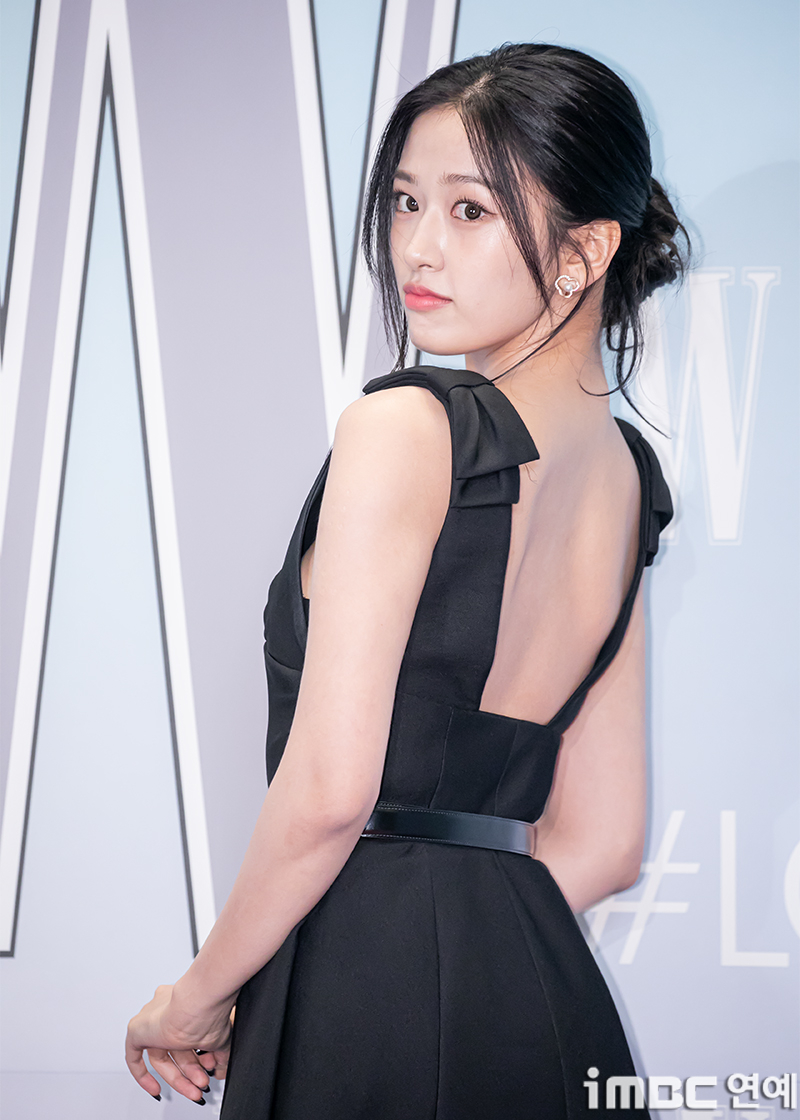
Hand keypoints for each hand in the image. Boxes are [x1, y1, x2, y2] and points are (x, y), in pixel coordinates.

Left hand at [125, 983, 233, 1102]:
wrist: (199, 1000)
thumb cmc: (210, 1009)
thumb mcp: (220, 1037)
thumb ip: (220, 1053)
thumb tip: (224, 1066)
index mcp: (184, 1004)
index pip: (187, 1039)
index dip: (197, 1059)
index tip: (206, 1069)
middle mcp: (166, 1009)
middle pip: (175, 1049)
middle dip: (190, 1071)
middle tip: (201, 1083)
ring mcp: (151, 1018)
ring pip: (161, 1055)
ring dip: (178, 1076)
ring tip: (192, 1088)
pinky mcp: (137, 1029)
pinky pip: (134, 1056)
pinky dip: (144, 1075)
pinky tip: (154, 1088)